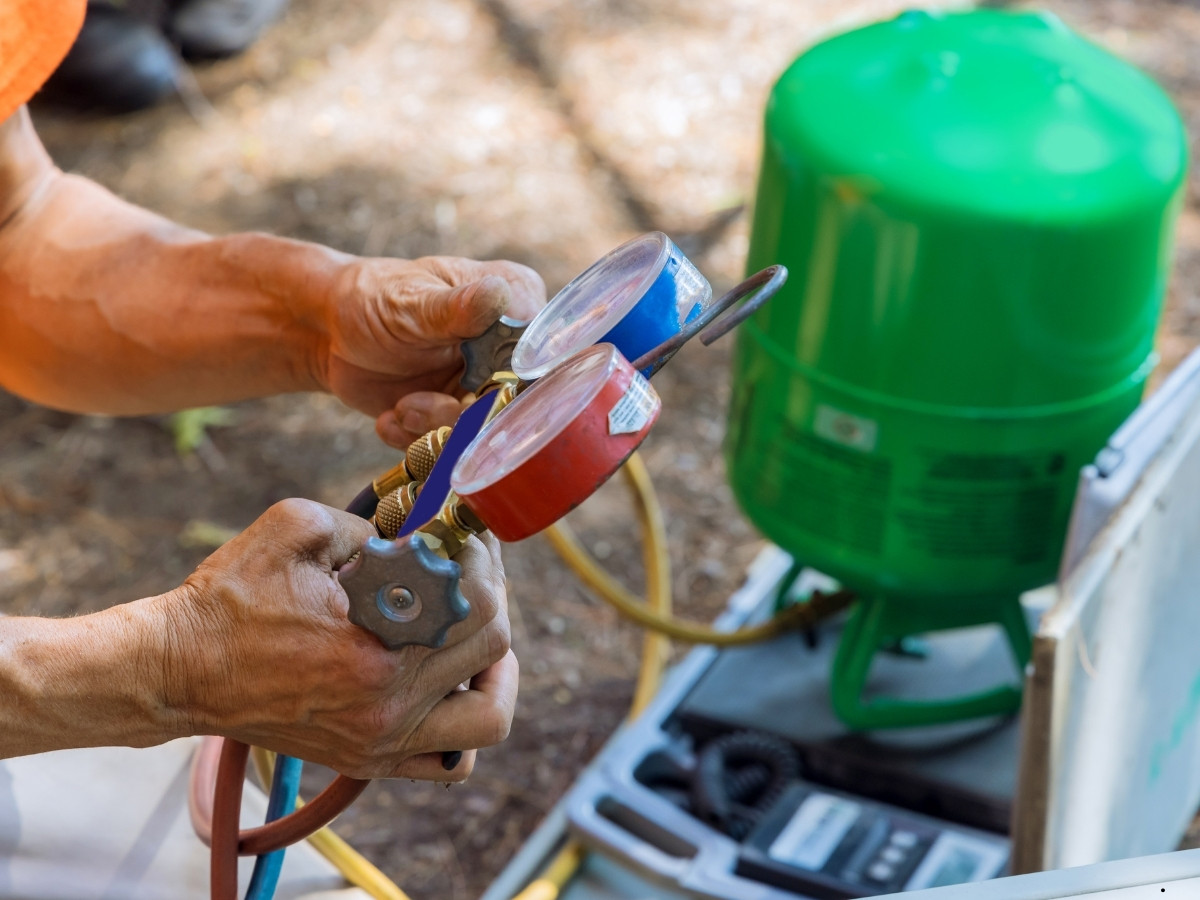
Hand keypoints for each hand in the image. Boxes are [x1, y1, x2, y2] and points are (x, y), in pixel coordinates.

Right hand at [157, 499, 516, 779]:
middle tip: (469, 568)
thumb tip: (419, 532)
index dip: (482, 561)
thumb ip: (370, 523)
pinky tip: (447, 680)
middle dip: (491, 596)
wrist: (178, 670)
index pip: (477, 607)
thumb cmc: (230, 599)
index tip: (465, 537)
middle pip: (493, 651)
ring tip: (472, 631)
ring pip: (488, 718)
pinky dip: (463, 721)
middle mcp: (388, 711)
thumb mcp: (296, 528)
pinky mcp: (368, 760)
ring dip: (494, 669)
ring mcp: (381, 744)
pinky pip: (450, 761)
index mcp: (376, 655)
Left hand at [321, 255, 543, 435]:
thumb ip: (457, 307)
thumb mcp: (412, 301)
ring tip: (401, 408)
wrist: (329, 332)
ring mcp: (484, 386)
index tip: (476, 390)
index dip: (517, 379)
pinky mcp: (456, 417)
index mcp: (516, 302)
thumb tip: (498, 294)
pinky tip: (391, 418)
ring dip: (434, 428)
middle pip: (517, 400)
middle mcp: (509, 349)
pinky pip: (450, 445)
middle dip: (464, 415)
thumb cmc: (373, 297)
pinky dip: (415, 439)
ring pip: (484, 430)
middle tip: (415, 405)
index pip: (543, 351)